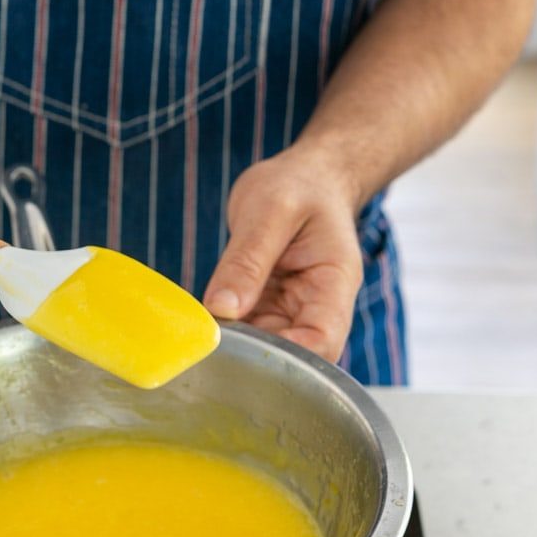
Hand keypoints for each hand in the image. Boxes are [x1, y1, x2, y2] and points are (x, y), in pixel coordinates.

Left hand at [203, 147, 363, 363]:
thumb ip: (246, 260)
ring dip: (236, 346)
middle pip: (294, 354)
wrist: (304, 178)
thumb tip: (222, 309)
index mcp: (334, 284)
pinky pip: (246, 330)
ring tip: (203, 337)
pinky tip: (202, 325)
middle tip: (212, 348)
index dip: (291, 358)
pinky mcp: (267, 308)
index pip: (324, 340)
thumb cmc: (299, 186)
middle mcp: (317, 306)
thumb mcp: (269, 211)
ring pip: (265, 347)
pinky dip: (225, 331)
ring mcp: (291, 310)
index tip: (248, 354)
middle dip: (255, 356)